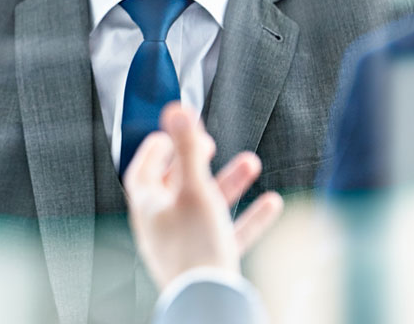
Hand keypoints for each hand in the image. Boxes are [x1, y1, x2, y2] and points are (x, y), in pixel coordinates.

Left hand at [123, 102, 283, 290]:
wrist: (210, 305)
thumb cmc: (195, 248)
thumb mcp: (194, 188)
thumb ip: (188, 148)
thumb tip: (176, 109)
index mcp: (149, 206)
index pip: (142, 169)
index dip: (155, 148)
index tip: (170, 132)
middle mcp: (162, 225)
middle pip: (176, 184)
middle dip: (197, 160)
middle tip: (209, 144)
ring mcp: (184, 245)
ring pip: (206, 206)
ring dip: (228, 183)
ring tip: (251, 164)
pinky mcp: (207, 263)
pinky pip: (228, 233)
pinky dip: (248, 216)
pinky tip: (270, 204)